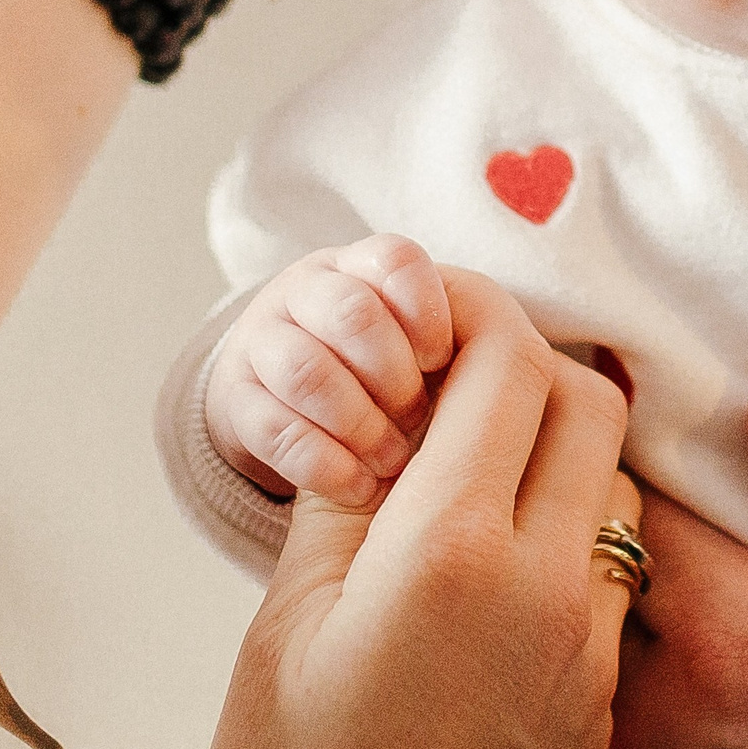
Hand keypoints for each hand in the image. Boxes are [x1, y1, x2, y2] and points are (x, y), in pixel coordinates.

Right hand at [197, 266, 634, 748]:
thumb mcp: (283, 631)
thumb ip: (344, 498)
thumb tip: (380, 412)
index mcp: (452, 553)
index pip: (509, 365)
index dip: (474, 313)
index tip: (432, 309)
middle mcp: (546, 588)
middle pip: (590, 402)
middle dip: (527, 365)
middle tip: (451, 378)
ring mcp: (588, 646)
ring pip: (612, 480)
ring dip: (558, 442)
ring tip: (472, 460)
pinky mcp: (600, 698)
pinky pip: (614, 565)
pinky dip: (571, 522)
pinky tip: (501, 544)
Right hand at [206, 235, 454, 501]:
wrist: (290, 424)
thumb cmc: (391, 386)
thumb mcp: (423, 346)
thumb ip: (458, 347)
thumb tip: (514, 368)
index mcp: (366, 269)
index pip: (396, 260)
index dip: (426, 309)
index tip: (442, 361)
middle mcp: (310, 292)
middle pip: (351, 313)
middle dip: (392, 375)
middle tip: (419, 420)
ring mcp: (264, 342)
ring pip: (304, 369)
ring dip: (357, 423)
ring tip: (393, 464)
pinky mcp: (232, 402)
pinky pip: (270, 428)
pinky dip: (321, 461)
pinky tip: (359, 488)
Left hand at [591, 361, 747, 748]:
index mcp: (729, 642)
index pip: (630, 481)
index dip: (646, 429)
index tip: (675, 401)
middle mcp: (646, 710)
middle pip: (590, 559)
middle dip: (623, 508)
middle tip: (681, 479)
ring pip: (583, 641)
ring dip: (618, 596)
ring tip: (701, 583)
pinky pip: (597, 722)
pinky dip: (627, 684)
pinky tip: (699, 688)